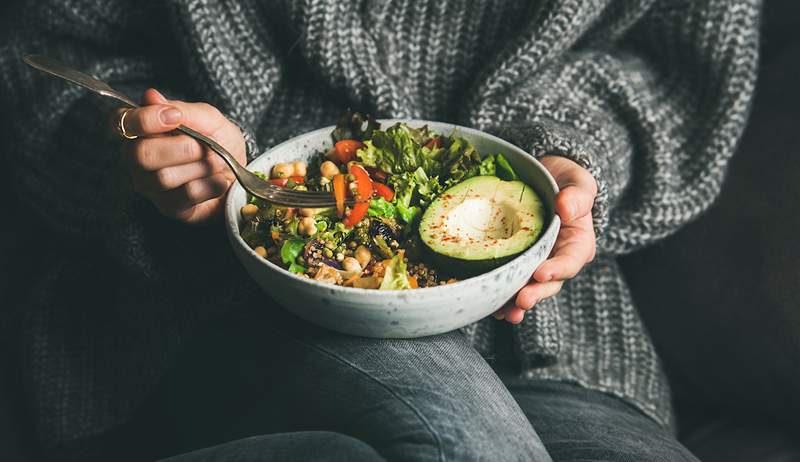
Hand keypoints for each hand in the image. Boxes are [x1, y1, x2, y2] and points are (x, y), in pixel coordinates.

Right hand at [115, 88, 246, 223]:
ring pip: (165, 177)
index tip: (175, 117)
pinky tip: (218, 181)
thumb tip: (150, 96)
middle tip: (204, 146)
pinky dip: (210, 185)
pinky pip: (186, 195)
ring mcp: (150, 186)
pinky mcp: (169, 208)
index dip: (144, 120)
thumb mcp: (209, 119)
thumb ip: (182, 110)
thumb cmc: (220, 142)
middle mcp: (137, 160)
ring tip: (216, 163)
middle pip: (140, 155)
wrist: (241, 173)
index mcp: (142, 131)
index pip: (121, 122)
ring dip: (201, 167)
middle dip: (180, 148)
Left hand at [494, 155, 596, 323]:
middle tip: (521, 301)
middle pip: (549, 283)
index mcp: (577, 243)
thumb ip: (577, 196)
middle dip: (535, 294)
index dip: (557, 270)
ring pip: (528, 288)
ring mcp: (536, 264)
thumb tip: (567, 208)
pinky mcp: (517, 263)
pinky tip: (488, 303)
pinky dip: (500, 294)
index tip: (540, 274)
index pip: (570, 260)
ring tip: (505, 313)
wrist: (543, 179)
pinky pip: (509, 281)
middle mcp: (557, 259)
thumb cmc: (564, 181)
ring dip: (516, 304)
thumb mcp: (578, 182)